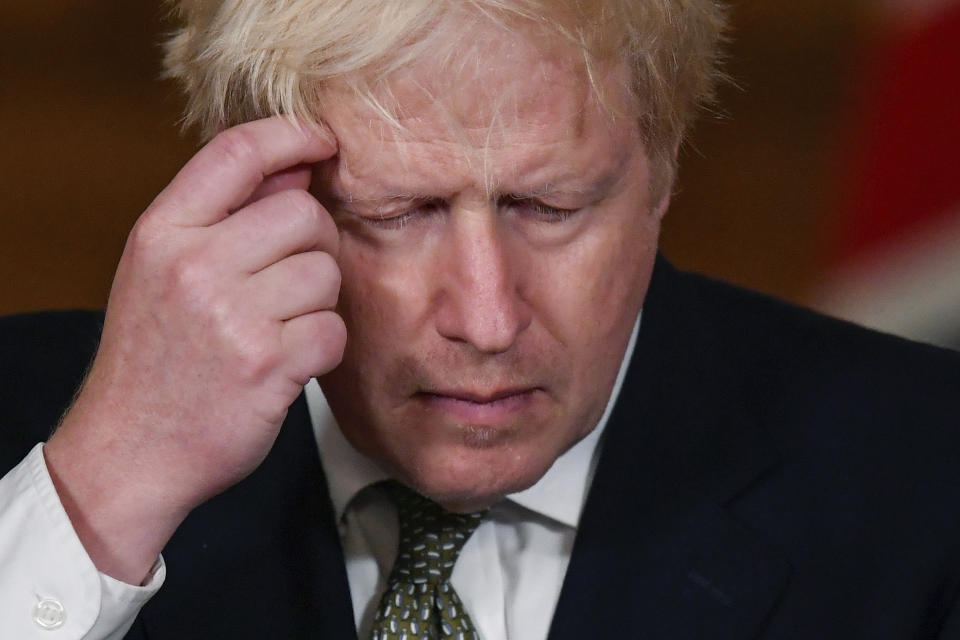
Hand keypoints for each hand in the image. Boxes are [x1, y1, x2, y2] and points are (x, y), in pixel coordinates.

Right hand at [44, 116, 343, 582]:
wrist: (130, 451)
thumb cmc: (152, 359)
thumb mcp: (160, 272)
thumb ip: (223, 216)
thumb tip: (296, 166)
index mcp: (162, 233)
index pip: (237, 153)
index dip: (291, 136)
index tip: (321, 143)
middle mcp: (194, 266)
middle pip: (303, 213)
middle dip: (314, 243)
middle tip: (292, 277)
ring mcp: (232, 317)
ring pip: (325, 272)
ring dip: (318, 300)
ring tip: (282, 325)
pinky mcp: (268, 366)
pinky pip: (333, 330)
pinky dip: (322, 347)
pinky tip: (290, 360)